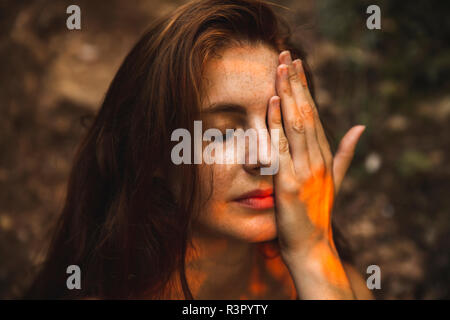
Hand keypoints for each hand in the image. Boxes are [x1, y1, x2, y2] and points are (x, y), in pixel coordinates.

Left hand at [267, 50, 364, 298]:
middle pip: (306, 114)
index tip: (297, 66)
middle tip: (286, 56)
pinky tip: (274, 102)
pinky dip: (277, 124)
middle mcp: (316, 159)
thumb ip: (345, 153)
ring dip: (287, 95)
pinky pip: (281, 148)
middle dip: (295, 84)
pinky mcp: (288, 183)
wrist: (311, 245)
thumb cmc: (318, 212)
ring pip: (296, 125)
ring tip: (280, 68)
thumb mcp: (334, 180)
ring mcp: (304, 170)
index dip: (305, 89)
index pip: (314, 115)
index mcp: (324, 157)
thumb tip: (360, 127)